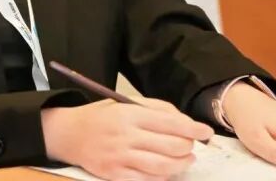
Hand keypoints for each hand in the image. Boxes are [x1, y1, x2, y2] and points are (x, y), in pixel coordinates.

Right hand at [42, 98, 211, 180]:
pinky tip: (168, 171)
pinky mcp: (115, 175)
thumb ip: (156, 108)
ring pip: (163, 167)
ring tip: (187, 159)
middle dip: (188, 147)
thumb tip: (184, 121)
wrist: (69, 134)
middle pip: (171, 146)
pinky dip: (163, 177)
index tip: (206, 132)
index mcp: (129, 114)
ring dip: (181, 164)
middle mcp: (126, 136)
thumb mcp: (126, 102)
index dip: (193, 129)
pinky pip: (147, 180)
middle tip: (193, 145)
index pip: (170, 123)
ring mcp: (120, 157)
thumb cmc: (102, 116)